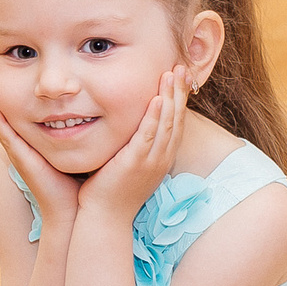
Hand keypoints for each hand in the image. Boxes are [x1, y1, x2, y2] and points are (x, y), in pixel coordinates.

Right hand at [0, 77, 81, 234]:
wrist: (73, 210)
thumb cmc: (79, 184)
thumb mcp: (79, 150)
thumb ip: (82, 132)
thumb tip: (95, 111)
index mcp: (35, 141)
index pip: (21, 110)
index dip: (14, 89)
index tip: (9, 65)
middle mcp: (23, 144)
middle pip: (4, 111)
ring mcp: (20, 152)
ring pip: (0, 119)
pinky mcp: (22, 160)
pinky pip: (7, 136)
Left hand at [78, 66, 187, 221]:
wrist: (105, 218)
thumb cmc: (111, 192)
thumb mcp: (128, 166)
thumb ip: (133, 147)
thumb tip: (129, 128)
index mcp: (161, 158)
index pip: (175, 123)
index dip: (178, 100)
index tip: (179, 78)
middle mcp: (161, 159)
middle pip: (176, 119)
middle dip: (179, 92)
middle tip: (181, 67)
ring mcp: (151, 161)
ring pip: (166, 124)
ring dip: (170, 97)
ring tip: (172, 74)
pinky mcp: (136, 163)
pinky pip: (148, 136)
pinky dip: (154, 117)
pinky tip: (157, 99)